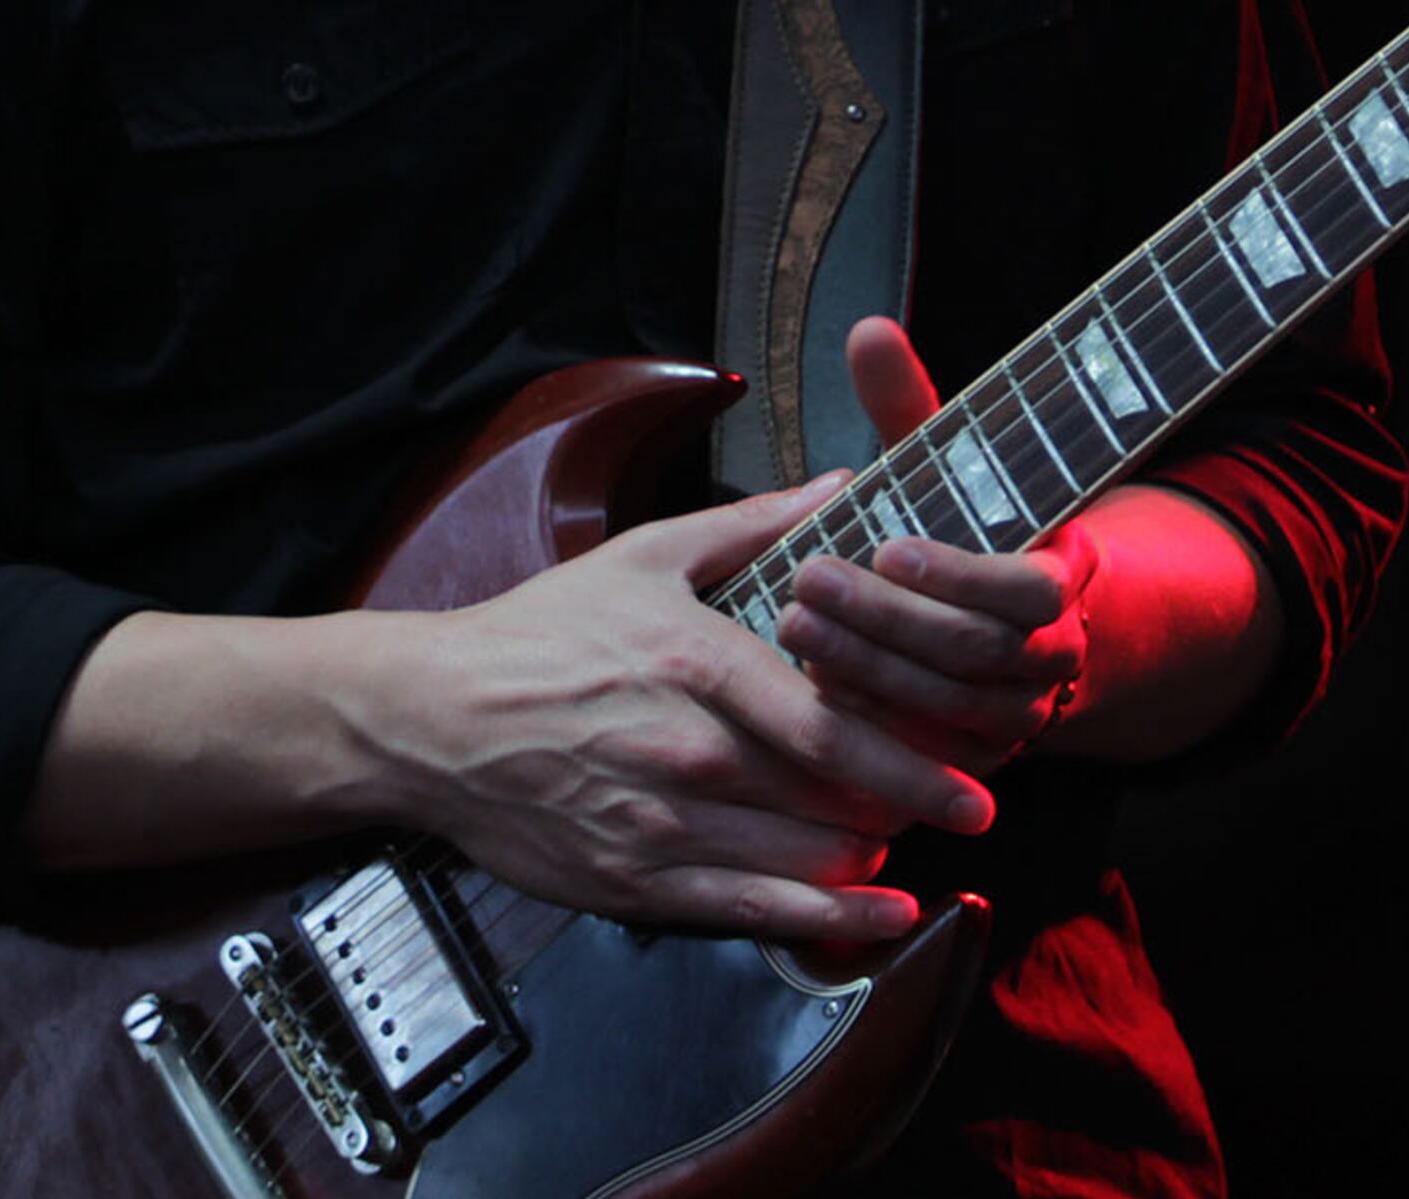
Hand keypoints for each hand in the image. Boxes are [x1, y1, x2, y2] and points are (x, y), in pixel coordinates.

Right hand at [366, 471, 992, 942]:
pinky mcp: (638, 883)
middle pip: (836, 797)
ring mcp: (665, 826)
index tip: (976, 770)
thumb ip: (756, 524)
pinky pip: (756, 912)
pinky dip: (831, 921)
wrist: (432, 720)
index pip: (834, 724)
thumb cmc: (541, 632)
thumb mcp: (645, 554)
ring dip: (874, 855)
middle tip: (964, 802)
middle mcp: (691, 754)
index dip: (916, 757)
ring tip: (908, 835)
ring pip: (808, 858)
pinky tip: (881, 916)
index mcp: (699, 664)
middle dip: (911, 805)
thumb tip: (845, 486)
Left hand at [772, 317, 1098, 776]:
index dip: (960, 575)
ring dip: (867, 673)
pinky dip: (869, 728)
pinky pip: (926, 758)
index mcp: (1062, 579)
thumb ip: (908, 405)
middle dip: (887, 621)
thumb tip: (867, 330)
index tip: (887, 547)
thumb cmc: (961, 525)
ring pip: (950, 711)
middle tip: (807, 582)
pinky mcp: (973, 761)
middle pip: (978, 655)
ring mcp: (1017, 719)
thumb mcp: (944, 464)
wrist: (1011, 624)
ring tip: (791, 625)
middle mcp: (1053, 657)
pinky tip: (807, 691)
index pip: (1031, 591)